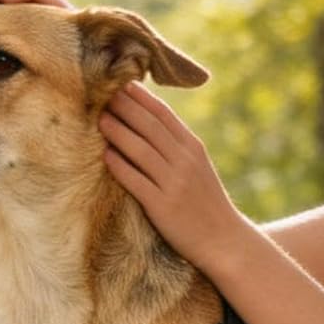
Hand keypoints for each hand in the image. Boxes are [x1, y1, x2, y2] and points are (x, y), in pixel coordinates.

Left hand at [100, 84, 248, 270]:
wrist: (224, 240)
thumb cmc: (205, 202)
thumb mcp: (198, 167)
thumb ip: (176, 146)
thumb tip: (146, 124)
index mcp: (193, 148)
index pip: (164, 114)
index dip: (140, 97)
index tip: (120, 83)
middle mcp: (185, 161)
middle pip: (149, 127)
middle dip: (125, 108)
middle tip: (101, 92)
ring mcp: (174, 184)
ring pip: (141, 150)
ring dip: (118, 132)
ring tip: (99, 119)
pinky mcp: (163, 207)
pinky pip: (136, 181)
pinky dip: (120, 166)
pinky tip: (105, 155)